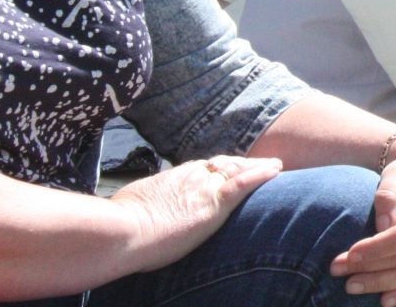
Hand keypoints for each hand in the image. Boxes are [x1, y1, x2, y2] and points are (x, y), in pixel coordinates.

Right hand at [109, 155, 281, 274]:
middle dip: (242, 163)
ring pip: (238, 171)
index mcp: (174, 176)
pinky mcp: (214, 202)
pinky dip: (261, 174)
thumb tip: (141, 206)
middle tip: (259, 163)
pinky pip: (244, 183)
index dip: (219, 167)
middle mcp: (192, 176)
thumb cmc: (119, 225)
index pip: (203, 168)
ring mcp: (204, 187)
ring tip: (275, 165)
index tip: (229, 166)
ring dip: (258, 167)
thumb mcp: (134, 203)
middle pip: (223, 165)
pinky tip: (276, 170)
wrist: (122, 231)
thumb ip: (148, 202)